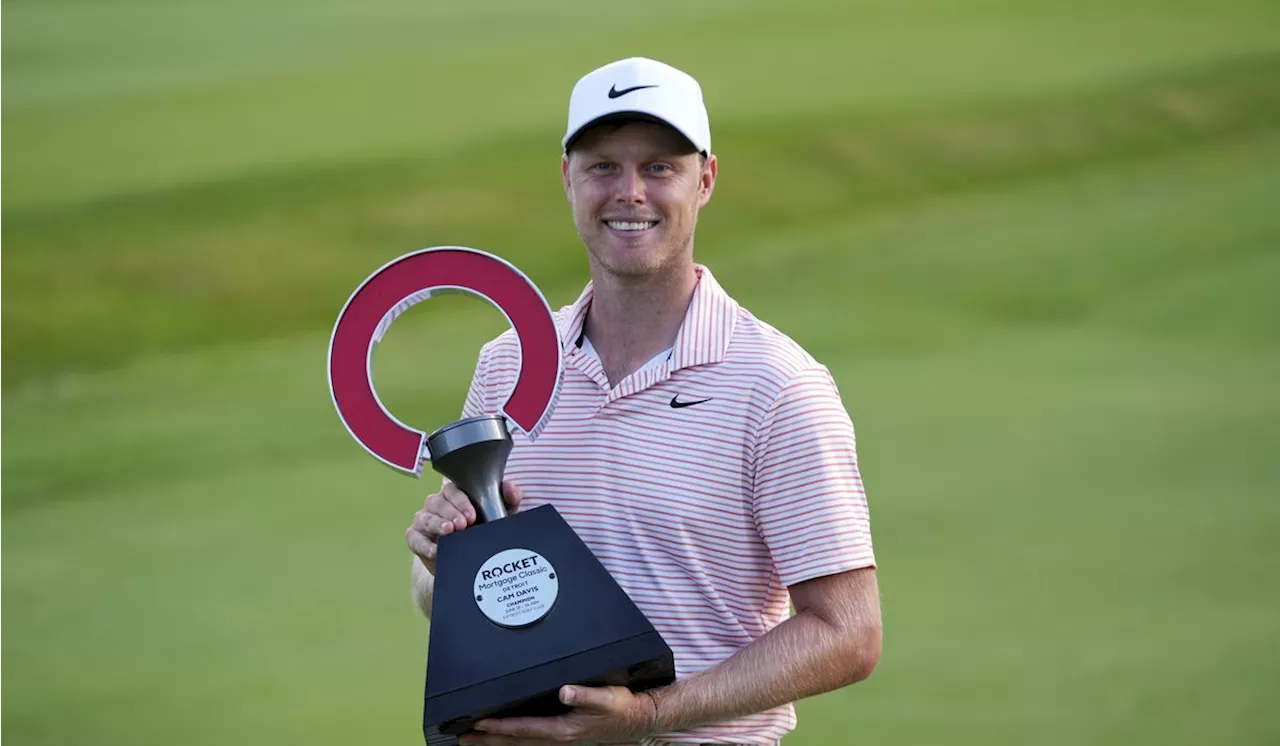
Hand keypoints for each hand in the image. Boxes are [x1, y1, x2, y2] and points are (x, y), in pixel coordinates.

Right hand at [406, 480, 521, 573]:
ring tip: (449, 532)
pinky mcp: (415, 538)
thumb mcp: (500, 516)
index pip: (453, 490)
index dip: (461, 501)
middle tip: (463, 524)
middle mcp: (437, 504)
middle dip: (450, 513)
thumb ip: (508, 499)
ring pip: (424, 517)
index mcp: (455, 495)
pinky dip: (423, 544)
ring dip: (436, 524)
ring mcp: (424, 520)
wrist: (470, 562)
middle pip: (437, 502)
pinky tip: (435, 550)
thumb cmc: (483, 530)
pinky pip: (414, 538)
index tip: (472, 515)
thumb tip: (510, 487)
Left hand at [459, 684, 658, 744]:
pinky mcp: (563, 737)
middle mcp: (558, 739)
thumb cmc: (621, 707)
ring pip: (521, 745)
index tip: (478, 724)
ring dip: (497, 743)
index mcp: (563, 730)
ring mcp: (559, 741)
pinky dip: (514, 742)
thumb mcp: (606, 698)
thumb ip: (585, 694)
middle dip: (488, 741)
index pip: (523, 729)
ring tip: (474, 741)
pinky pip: (531, 743)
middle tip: (462, 738)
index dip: (499, 727)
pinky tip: (506, 740)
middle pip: (515, 742)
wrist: (637, 719)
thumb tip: (564, 692)